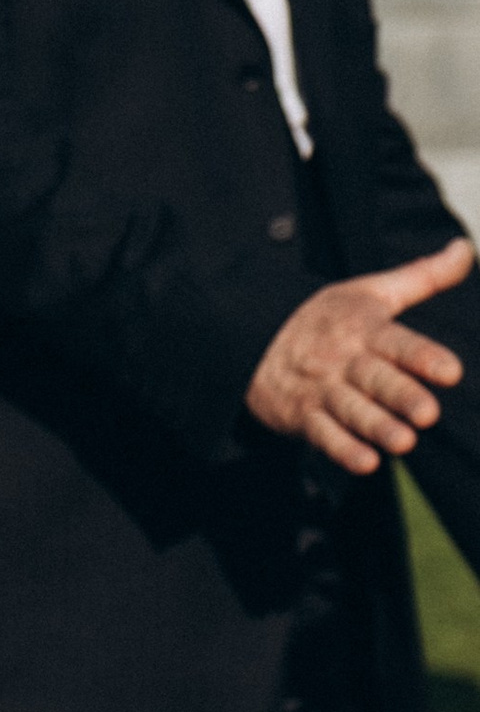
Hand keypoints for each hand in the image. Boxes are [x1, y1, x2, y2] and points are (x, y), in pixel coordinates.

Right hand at [245, 235, 472, 473]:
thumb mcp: (370, 291)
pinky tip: (366, 462)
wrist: (253, 338)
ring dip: (376, 427)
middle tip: (428, 413)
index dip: (423, 357)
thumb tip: (466, 248)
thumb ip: (423, 276)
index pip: (397, 342)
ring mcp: (321, 389)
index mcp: (365, 328)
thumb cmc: (327, 319)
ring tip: (404, 442)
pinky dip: (342, 450)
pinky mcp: (303, 416)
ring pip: (351, 410)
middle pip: (375, 379)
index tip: (452, 371)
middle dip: (400, 396)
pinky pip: (323, 435)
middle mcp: (343, 359)